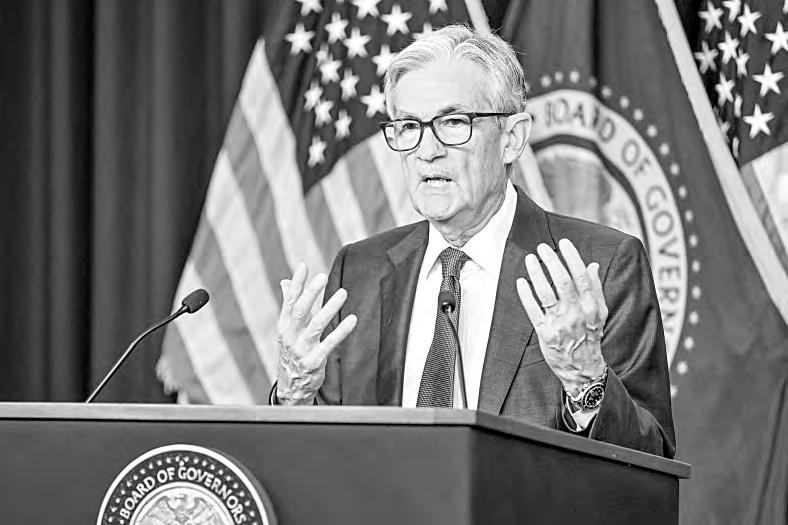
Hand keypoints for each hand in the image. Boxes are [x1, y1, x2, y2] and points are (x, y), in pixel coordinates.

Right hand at [276, 263, 356, 404]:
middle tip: (322, 276)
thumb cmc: (292, 351)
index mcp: (284, 325)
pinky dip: (341, 331)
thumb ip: (289, 304)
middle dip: (311, 292)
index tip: (303, 266)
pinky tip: (352, 319)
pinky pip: (330, 343)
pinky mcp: (314, 361)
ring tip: (342, 292)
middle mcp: (291, 336)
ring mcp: (302, 349)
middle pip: (300, 310)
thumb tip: (285, 281)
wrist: (291, 386)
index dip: (297, 283)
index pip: (290, 300)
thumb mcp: (288, 328)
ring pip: (316, 325)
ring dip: (329, 308)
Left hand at [516, 239, 607, 395]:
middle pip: (562, 281)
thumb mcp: (599, 313)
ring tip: (530, 259)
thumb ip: (596, 288)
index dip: (572, 257)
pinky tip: (521, 282)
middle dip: (551, 261)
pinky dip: (526, 294)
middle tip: (542, 248)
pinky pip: (533, 310)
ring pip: (546, 293)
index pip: (582, 276)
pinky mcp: (545, 333)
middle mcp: (576, 313)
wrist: (582, 367)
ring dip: (536, 273)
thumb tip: (592, 265)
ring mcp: (560, 323)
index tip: (563, 243)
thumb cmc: (589, 336)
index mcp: (591, 306)